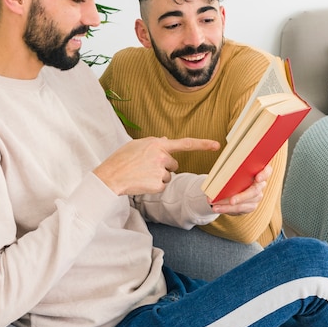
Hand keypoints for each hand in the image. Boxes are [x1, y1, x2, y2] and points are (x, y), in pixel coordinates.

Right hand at [94, 136, 219, 195]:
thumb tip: (167, 141)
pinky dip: (153, 186)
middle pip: (174, 164)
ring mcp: (160, 171)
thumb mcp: (136, 145)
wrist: (110, 176)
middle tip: (146, 167)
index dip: (202, 144)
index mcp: (157, 144)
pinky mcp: (158, 184)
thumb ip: (154, 143)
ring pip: (168, 176)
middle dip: (164, 166)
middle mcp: (161, 156)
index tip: (217, 145)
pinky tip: (142, 182)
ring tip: (141, 174)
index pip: (185, 143)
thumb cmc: (121, 160)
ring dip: (158, 176)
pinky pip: (162, 186)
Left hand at [209, 165, 271, 214]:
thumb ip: (231, 170)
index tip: (258, 178)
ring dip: (228, 205)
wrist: (232, 187)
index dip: (264, 174)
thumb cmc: (232, 174)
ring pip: (245, 202)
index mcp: (258, 171)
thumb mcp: (232, 170)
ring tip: (215, 205)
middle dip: (242, 197)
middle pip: (255, 191)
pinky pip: (239, 209)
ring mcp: (256, 197)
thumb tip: (218, 176)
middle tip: (231, 201)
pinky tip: (217, 208)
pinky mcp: (250, 206)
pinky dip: (226, 209)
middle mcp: (260, 184)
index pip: (267, 171)